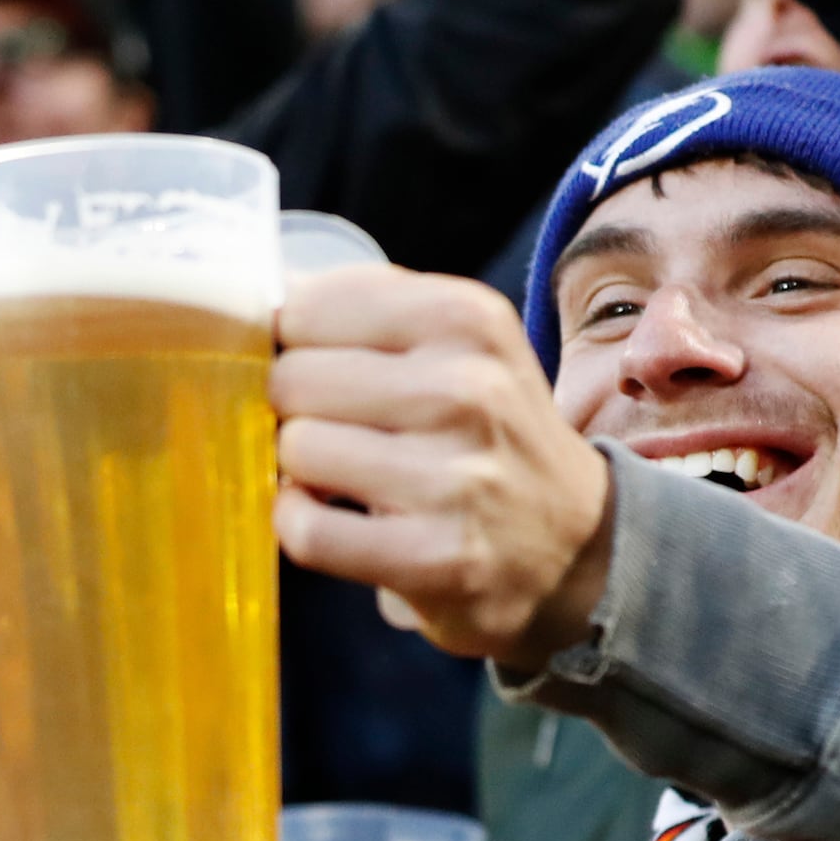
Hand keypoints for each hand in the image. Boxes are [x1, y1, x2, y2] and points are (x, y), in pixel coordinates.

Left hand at [269, 266, 614, 670]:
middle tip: (338, 431)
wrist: (577, 544)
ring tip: (348, 478)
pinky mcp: (434, 559)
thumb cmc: (488, 435)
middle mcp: (469, 389)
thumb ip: (365, 308)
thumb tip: (262, 281)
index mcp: (466, 319)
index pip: (309, 306)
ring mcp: (456, 478)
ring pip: (295, 450)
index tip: (314, 365)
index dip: (289, 343)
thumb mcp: (458, 346)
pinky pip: (306, 528)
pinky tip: (335, 519)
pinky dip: (300, 525)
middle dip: (293, 410)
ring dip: (300, 471)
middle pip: (292, 380)